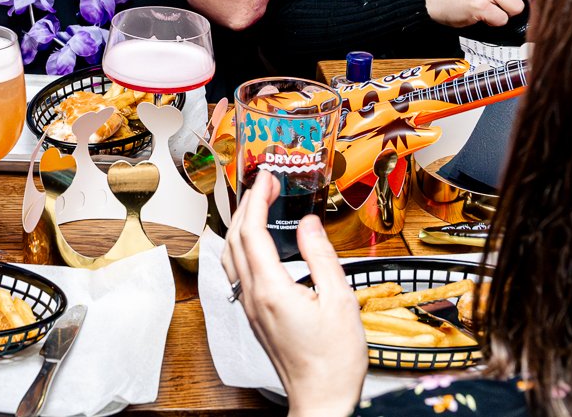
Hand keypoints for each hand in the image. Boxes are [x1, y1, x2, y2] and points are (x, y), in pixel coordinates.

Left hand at [222, 172, 366, 416]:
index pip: (250, 231)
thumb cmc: (334, 361)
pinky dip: (244, 247)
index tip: (267, 177)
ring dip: (241, 226)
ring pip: (231, 257)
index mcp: (271, 289)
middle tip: (264, 184)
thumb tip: (308, 223)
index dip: (256, 199)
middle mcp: (253, 297)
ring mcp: (251, 309)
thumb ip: (321, 256)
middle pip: (234, 240)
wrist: (321, 401)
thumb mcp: (339, 300)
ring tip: (259, 206)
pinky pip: (239, 273)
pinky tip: (260, 245)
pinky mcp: (256, 318)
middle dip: (245, 206)